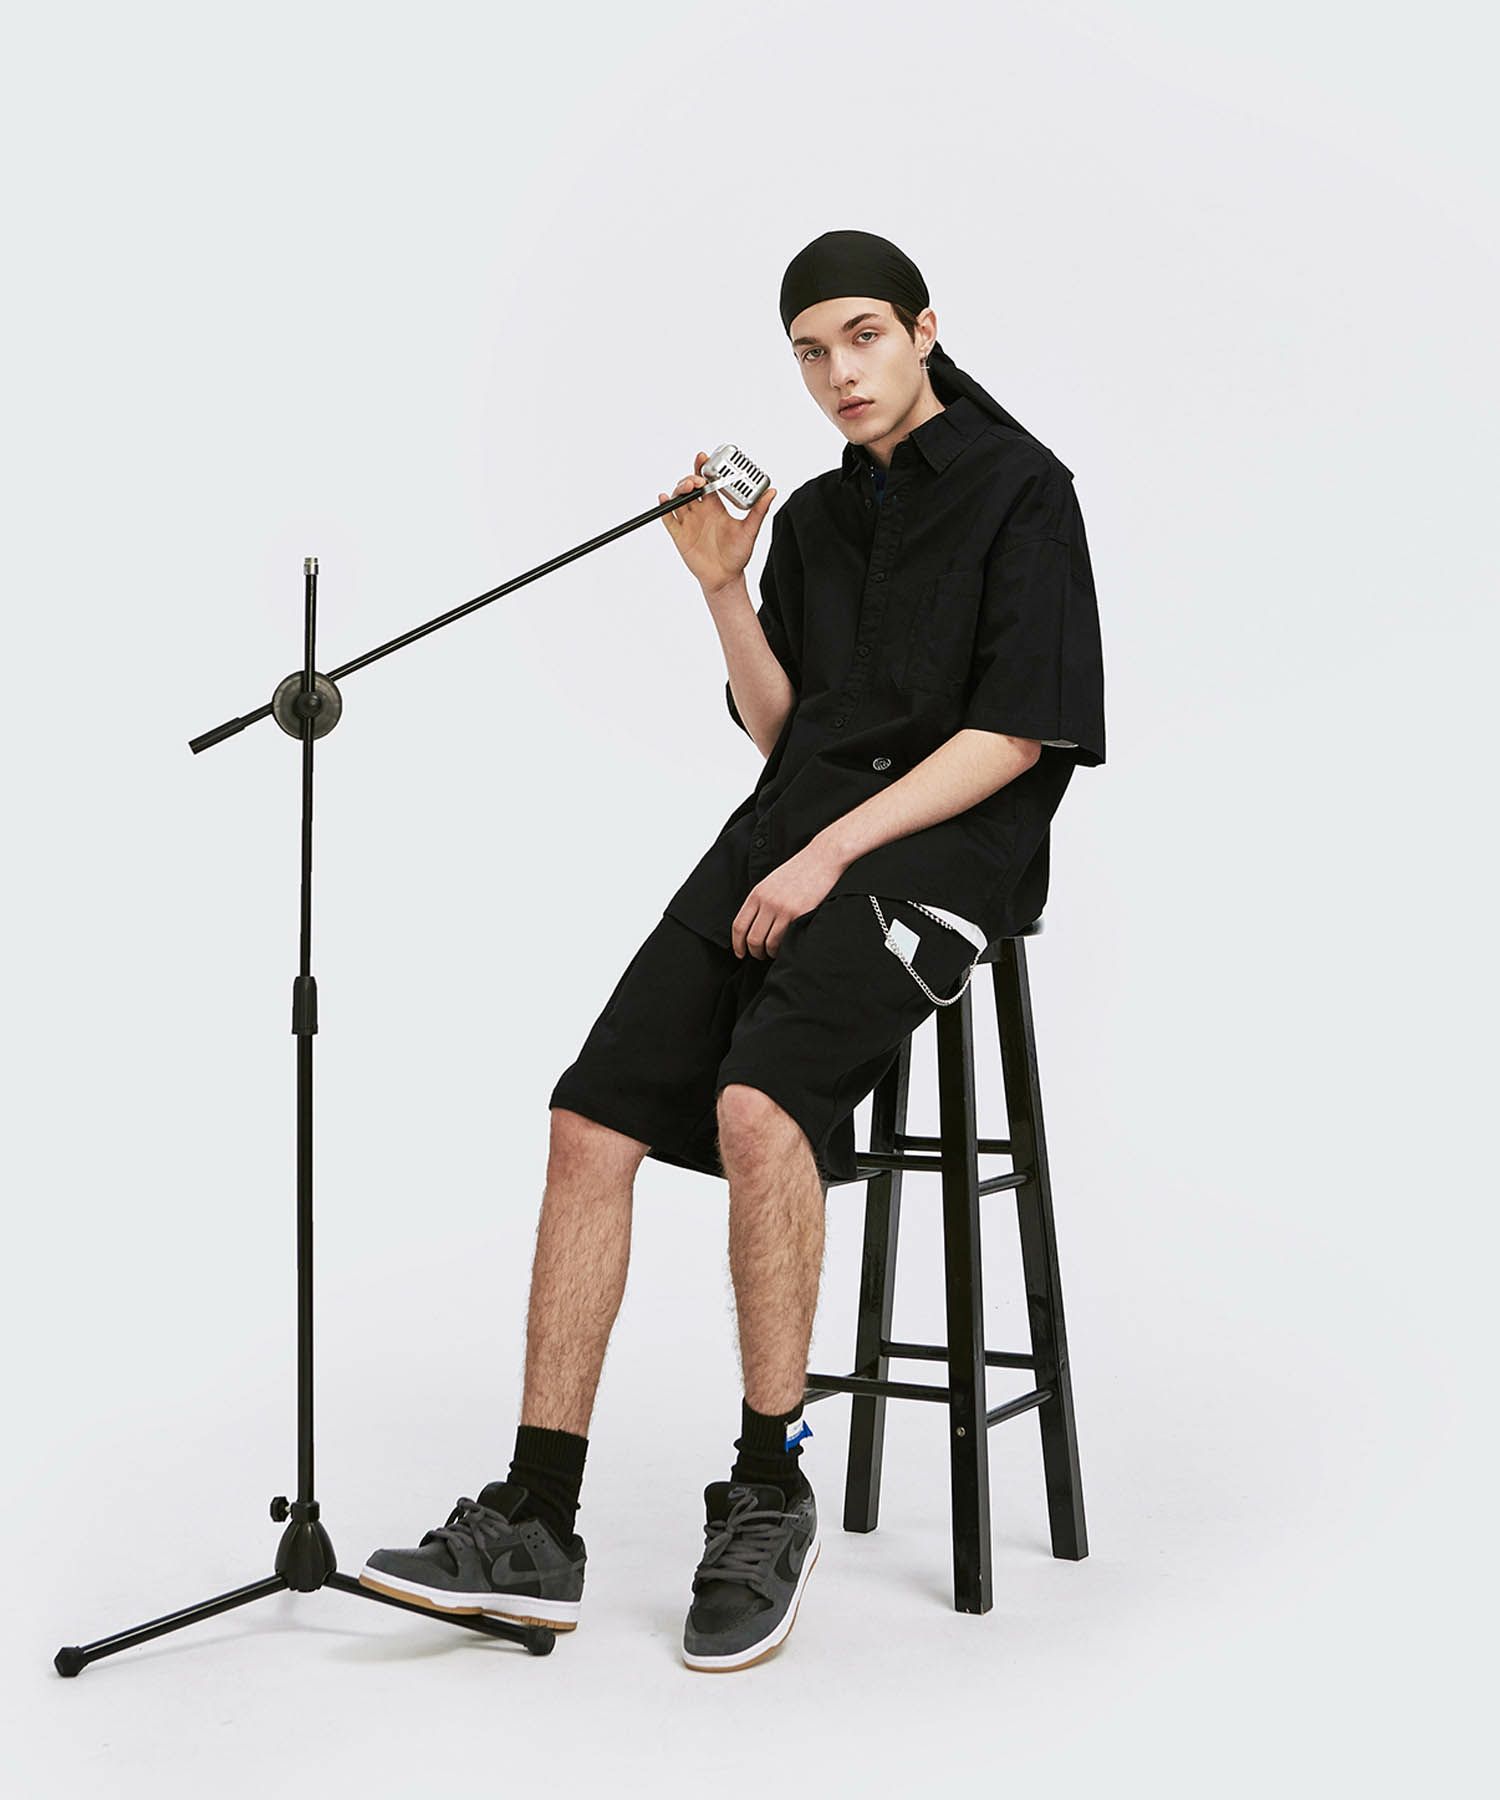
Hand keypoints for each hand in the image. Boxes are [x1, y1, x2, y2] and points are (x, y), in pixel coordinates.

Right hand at [658, 450, 775, 593]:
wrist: (726, 578)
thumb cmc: (737, 555)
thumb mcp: (750, 530)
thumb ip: (759, 511)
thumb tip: (772, 491)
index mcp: (715, 507)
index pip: (707, 482)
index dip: (702, 468)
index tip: (703, 457)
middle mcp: (701, 512)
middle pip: (690, 487)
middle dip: (691, 478)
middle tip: (698, 480)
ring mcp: (689, 523)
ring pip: (678, 499)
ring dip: (679, 489)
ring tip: (687, 488)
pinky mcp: (680, 535)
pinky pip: (668, 519)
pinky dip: (664, 508)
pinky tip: (664, 499)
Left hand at [732, 837, 846, 959]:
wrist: (823, 858)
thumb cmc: (800, 870)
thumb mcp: (772, 882)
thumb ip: (761, 901)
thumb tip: (754, 925)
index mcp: (757, 893)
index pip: (739, 925)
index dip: (737, 944)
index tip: (740, 952)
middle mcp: (767, 902)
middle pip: (752, 938)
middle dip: (754, 952)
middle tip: (759, 955)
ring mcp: (782, 909)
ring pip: (767, 943)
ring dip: (769, 952)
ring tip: (774, 952)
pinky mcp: (799, 914)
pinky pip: (785, 940)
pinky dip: (783, 949)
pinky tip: (787, 946)